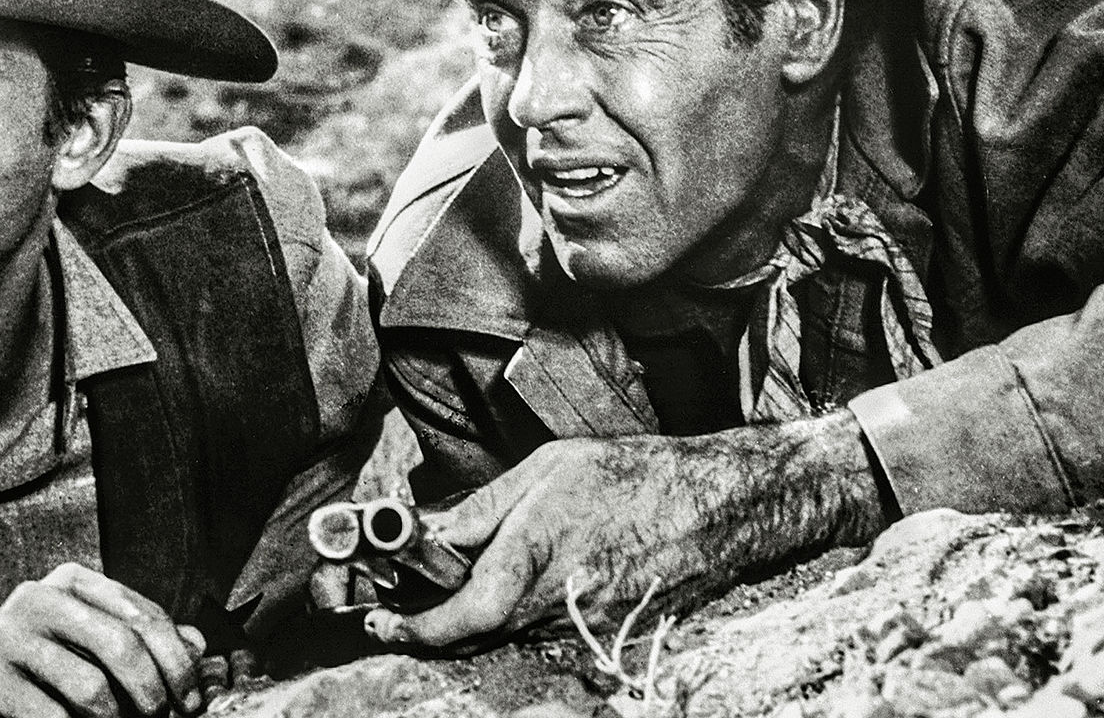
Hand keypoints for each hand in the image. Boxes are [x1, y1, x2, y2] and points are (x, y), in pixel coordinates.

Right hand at [0, 563, 206, 717]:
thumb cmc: (45, 664)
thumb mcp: (92, 641)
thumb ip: (143, 640)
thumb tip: (198, 645)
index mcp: (73, 582)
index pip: (144, 616)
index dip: (178, 663)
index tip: (192, 702)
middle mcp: (38, 597)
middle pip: (122, 645)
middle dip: (152, 694)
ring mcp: (6, 634)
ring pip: (90, 689)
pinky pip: (51, 717)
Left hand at [362, 410, 886, 650]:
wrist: (718, 505)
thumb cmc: (635, 474)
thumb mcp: (549, 467)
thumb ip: (486, 509)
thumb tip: (432, 536)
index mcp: (538, 550)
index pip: (461, 614)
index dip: (416, 628)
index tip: (385, 623)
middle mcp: (559, 598)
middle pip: (478, 634)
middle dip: (435, 625)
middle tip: (400, 612)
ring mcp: (585, 623)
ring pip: (511, 635)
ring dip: (479, 618)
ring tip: (462, 586)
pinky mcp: (606, 634)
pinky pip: (547, 633)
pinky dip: (522, 617)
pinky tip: (525, 587)